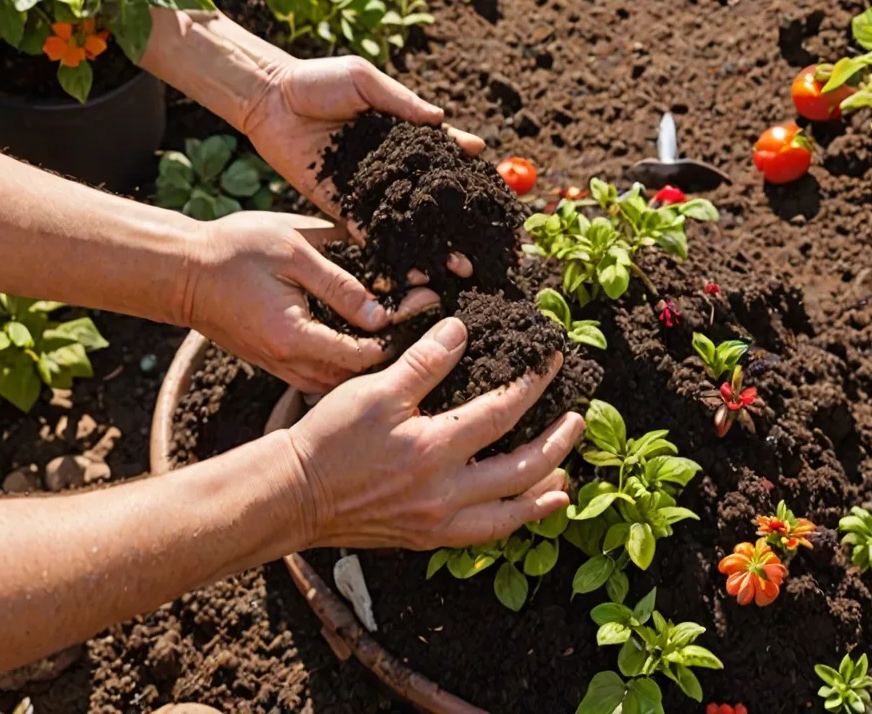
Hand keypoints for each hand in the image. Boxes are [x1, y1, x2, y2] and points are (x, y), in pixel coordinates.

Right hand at [182, 210, 438, 391]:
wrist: (179, 271)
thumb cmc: (234, 250)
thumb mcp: (294, 253)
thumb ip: (339, 284)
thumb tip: (381, 310)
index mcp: (294, 337)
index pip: (365, 352)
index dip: (402, 328)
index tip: (427, 299)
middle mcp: (289, 362)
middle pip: (360, 375)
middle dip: (398, 347)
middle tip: (424, 314)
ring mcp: (280, 366)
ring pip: (342, 379)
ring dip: (376, 358)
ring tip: (406, 325)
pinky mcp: (275, 361)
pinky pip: (323, 373)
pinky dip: (351, 360)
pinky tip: (369, 336)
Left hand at [244, 55, 486, 278]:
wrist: (270, 97)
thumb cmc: (319, 79)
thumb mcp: (363, 81)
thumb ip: (400, 102)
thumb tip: (440, 119)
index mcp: (399, 133)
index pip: (438, 151)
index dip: (463, 161)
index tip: (489, 173)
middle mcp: (387, 164)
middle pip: (427, 192)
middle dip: (454, 214)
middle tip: (481, 237)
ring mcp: (365, 186)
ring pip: (402, 216)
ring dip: (427, 239)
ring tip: (454, 263)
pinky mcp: (339, 202)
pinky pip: (365, 227)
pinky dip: (385, 246)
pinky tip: (407, 265)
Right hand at [285, 317, 583, 549]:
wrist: (293, 495)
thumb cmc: (331, 438)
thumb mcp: (375, 390)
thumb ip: (424, 363)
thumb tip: (462, 332)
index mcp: (434, 449)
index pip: (502, 413)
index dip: (532, 385)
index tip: (551, 363)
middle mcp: (445, 494)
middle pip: (521, 470)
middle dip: (557, 443)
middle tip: (579, 419)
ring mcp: (437, 523)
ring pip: (510, 514)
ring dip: (543, 491)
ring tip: (567, 475)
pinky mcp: (426, 538)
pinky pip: (484, 535)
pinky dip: (513, 521)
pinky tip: (525, 509)